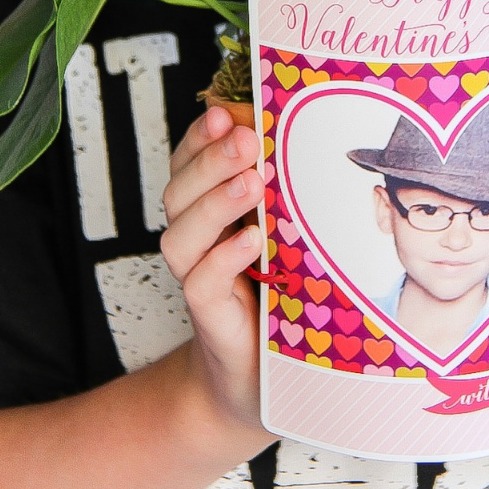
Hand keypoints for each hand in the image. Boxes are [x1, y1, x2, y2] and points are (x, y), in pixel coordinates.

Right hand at [160, 104, 269, 453]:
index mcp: (209, 209)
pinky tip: (250, 241)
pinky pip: (201, 284)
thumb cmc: (280, 290)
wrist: (260, 376)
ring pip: (182, 235)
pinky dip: (222, 259)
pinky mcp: (210, 317)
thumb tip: (309, 129)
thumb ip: (283, 187)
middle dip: (211, 160)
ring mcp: (199, 278)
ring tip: (251, 182)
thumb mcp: (285, 229)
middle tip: (246, 139)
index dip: (200, 137)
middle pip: (179, 191)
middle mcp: (197, 239)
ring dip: (215, 203)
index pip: (189, 162)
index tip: (224, 113)